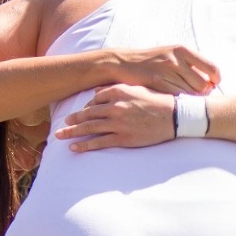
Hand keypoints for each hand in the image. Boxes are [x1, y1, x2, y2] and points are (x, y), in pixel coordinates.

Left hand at [54, 85, 176, 150]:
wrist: (175, 116)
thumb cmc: (158, 101)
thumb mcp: (137, 89)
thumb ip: (116, 89)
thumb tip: (97, 92)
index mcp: (118, 91)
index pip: (95, 99)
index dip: (86, 107)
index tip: (80, 113)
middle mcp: (115, 106)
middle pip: (87, 114)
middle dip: (72, 120)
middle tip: (62, 125)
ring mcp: (118, 123)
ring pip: (89, 128)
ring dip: (72, 132)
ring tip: (61, 136)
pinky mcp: (123, 138)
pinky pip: (99, 142)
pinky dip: (85, 145)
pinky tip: (74, 147)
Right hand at [106, 45, 219, 94]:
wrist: (123, 63)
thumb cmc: (151, 62)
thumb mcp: (172, 55)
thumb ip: (191, 66)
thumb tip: (211, 82)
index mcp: (183, 50)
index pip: (212, 68)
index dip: (215, 80)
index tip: (212, 85)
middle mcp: (177, 58)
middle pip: (204, 84)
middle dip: (203, 93)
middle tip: (196, 96)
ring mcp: (166, 70)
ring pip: (191, 93)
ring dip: (190, 99)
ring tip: (184, 99)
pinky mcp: (157, 81)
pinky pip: (177, 96)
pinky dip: (178, 101)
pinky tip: (173, 100)